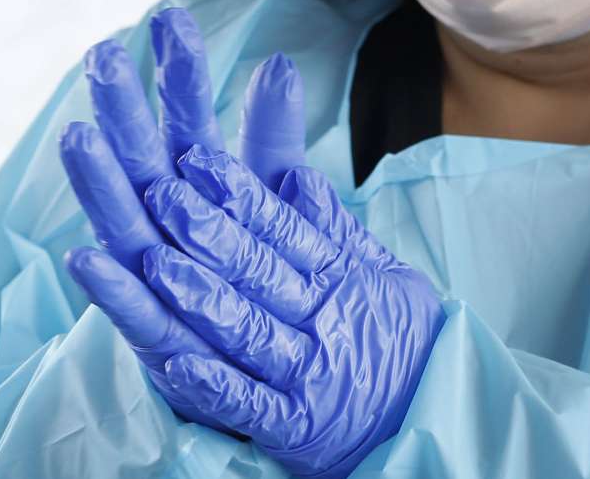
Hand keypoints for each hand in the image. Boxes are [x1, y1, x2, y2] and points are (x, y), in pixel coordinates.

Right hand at [58, 6, 304, 429]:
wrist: (275, 359)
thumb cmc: (262, 267)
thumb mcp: (275, 193)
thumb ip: (270, 134)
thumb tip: (279, 61)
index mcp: (198, 184)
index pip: (187, 119)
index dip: (180, 73)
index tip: (169, 16)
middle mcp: (166, 223)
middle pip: (142, 160)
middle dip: (123, 111)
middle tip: (103, 55)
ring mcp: (154, 277)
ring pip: (124, 224)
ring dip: (99, 185)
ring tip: (77, 137)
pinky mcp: (157, 338)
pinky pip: (132, 311)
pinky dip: (111, 287)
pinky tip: (82, 256)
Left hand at [141, 146, 444, 477]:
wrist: (434, 414)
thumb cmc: (403, 339)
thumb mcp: (386, 274)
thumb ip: (337, 230)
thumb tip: (299, 175)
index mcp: (341, 279)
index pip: (284, 229)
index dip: (240, 195)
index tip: (197, 162)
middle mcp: (321, 321)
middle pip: (258, 270)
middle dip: (207, 231)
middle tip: (162, 194)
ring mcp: (307, 375)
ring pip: (247, 329)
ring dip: (201, 296)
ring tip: (155, 263)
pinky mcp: (295, 426)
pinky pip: (249, 405)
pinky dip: (215, 386)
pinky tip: (178, 363)